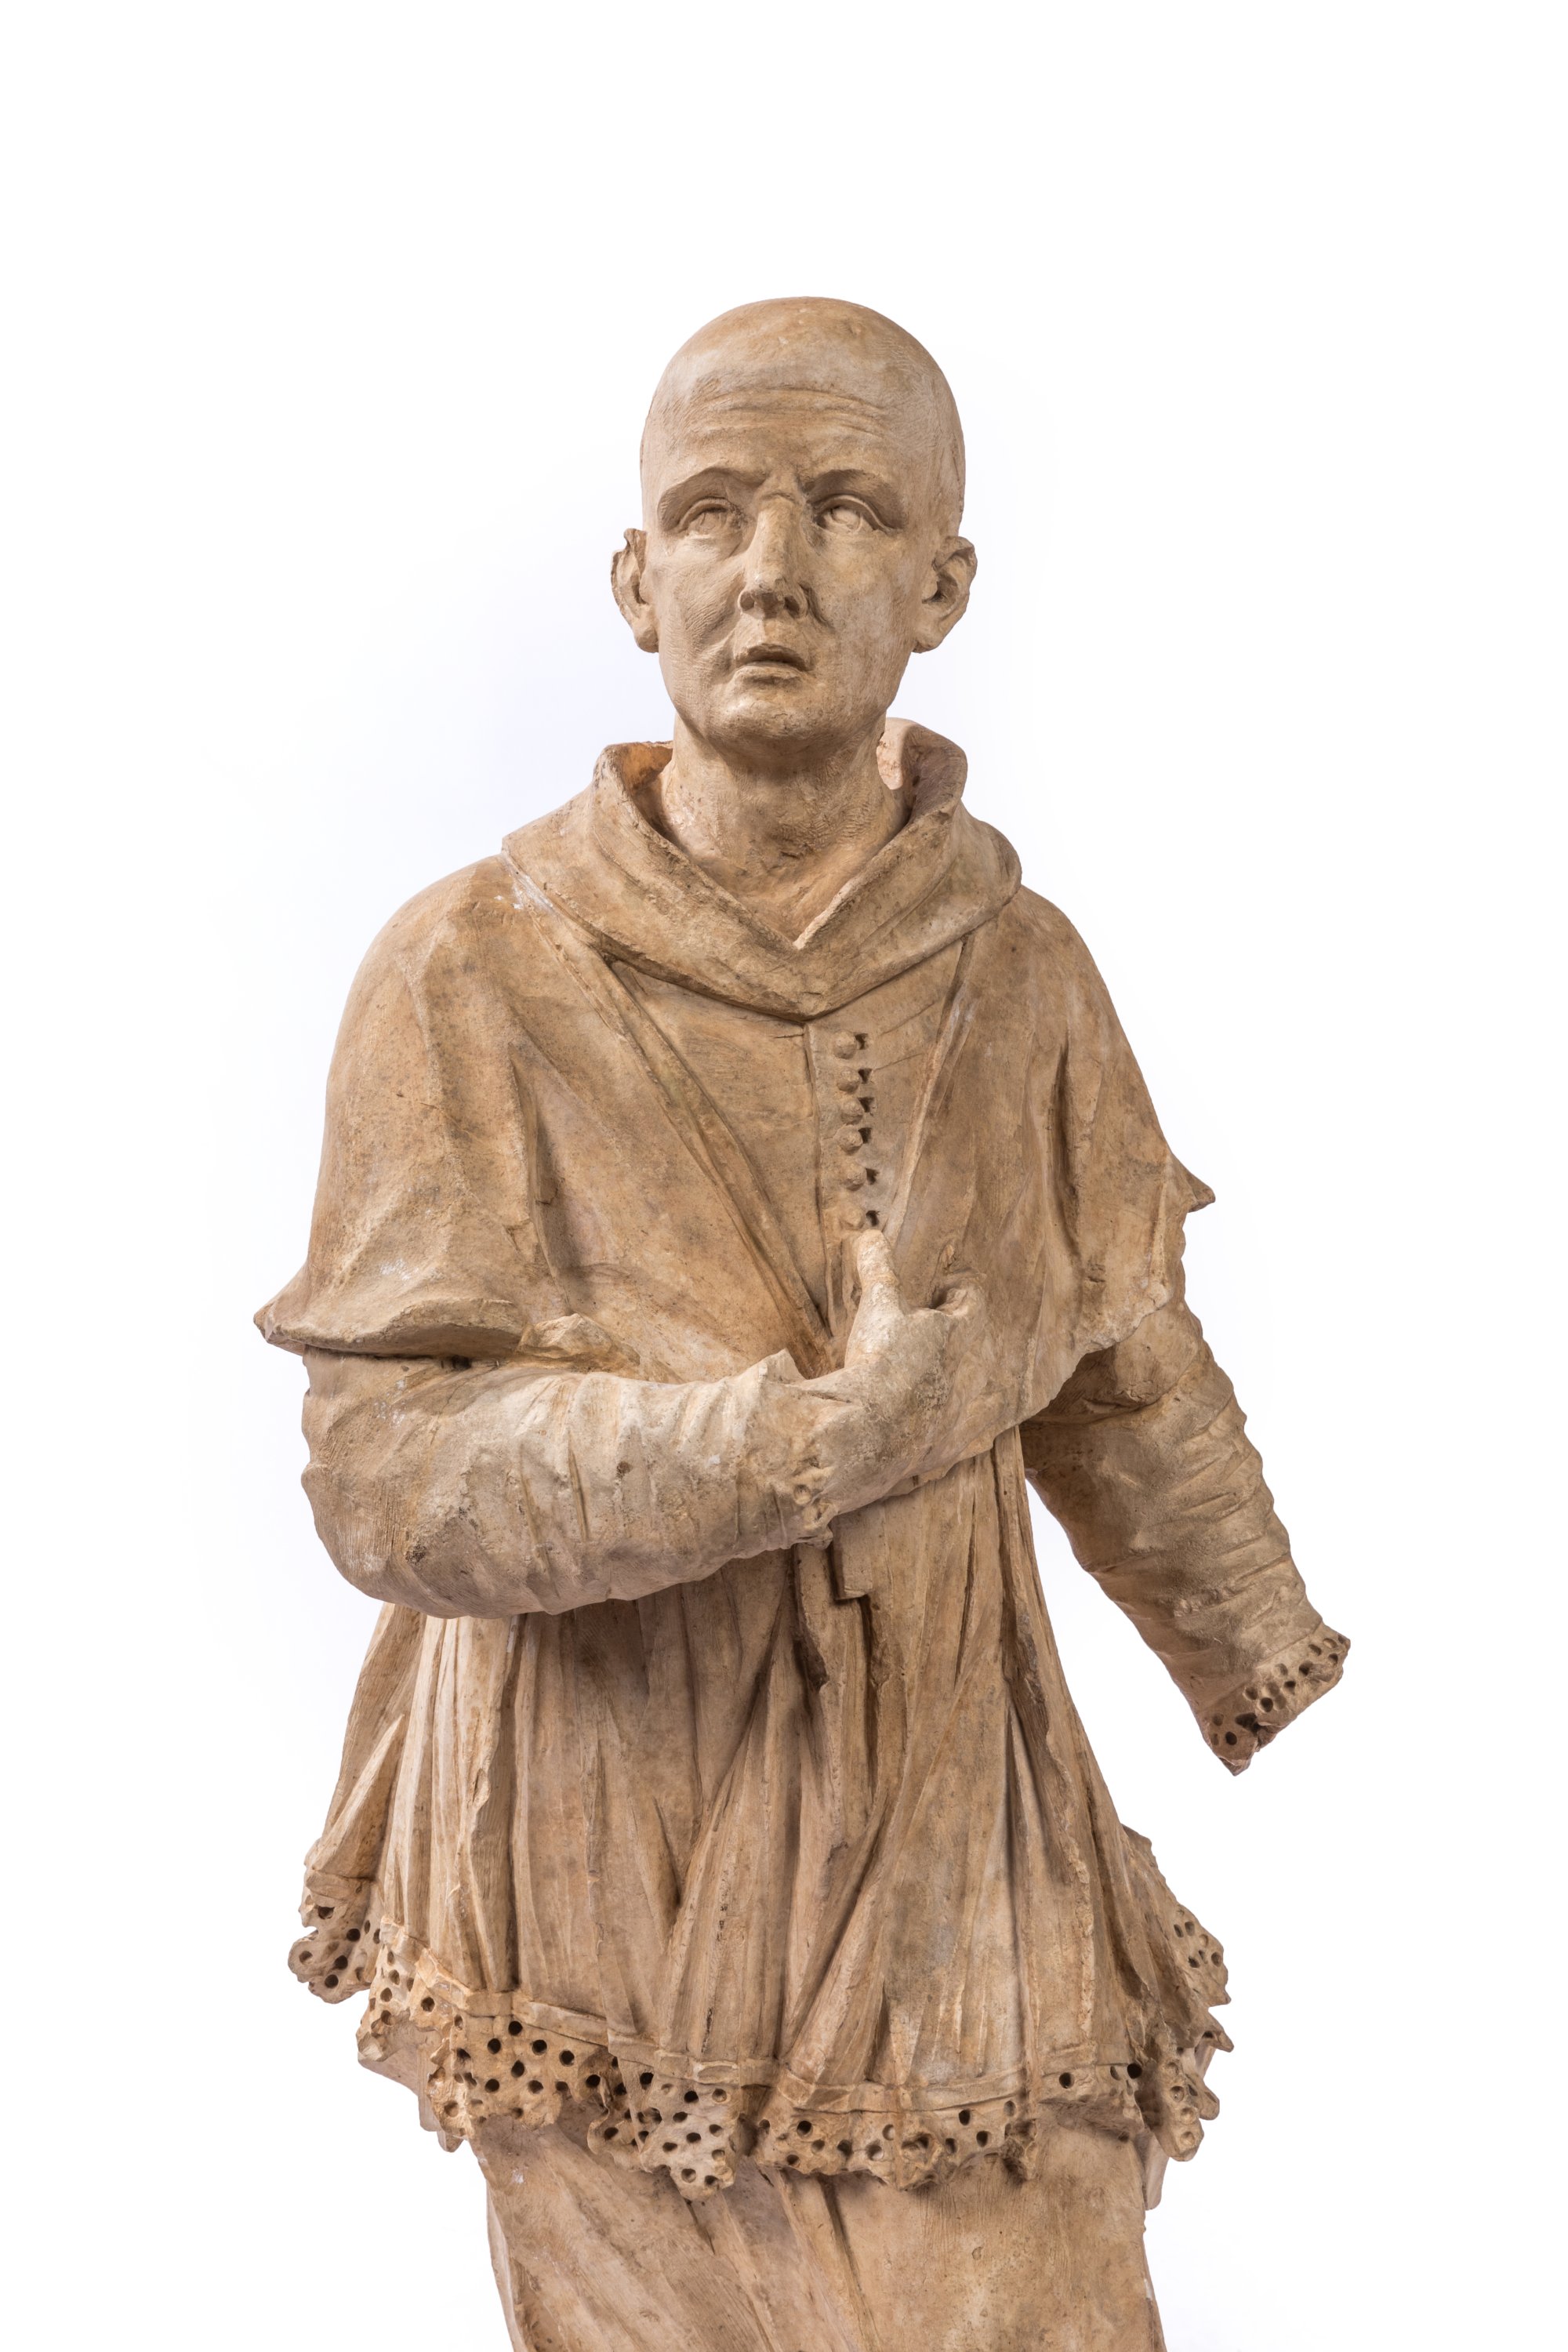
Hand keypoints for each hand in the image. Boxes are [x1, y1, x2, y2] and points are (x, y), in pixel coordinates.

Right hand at [805, 1231, 999, 1512]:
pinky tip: (978, 1433)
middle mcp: (973, 1371)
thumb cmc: (877, 1363)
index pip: (973, 1297)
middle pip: (985, 1345)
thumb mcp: (876, 1308)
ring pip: (993, 1394)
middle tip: (945, 1336)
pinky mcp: (957, 1446)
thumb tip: (869, 1235)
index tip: (939, 1292)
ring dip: (983, 1385)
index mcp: (958, 1331)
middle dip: (970, 1338)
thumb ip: (877, 1270)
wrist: (870, 1433)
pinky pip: (980, 1437)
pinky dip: (980, 1432)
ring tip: (971, 1384)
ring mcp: (969, 1411)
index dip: (957, 1289)